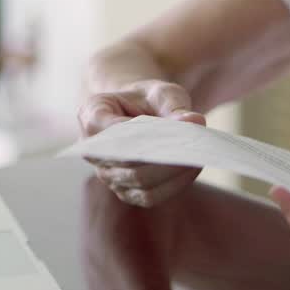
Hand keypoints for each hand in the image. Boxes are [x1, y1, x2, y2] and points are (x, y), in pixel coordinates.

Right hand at [78, 80, 206, 206]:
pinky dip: (174, 184)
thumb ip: (174, 105)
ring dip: (173, 172)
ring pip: (142, 184)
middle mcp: (94, 152)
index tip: (177, 126)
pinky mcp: (126, 192)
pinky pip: (150, 196)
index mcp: (92, 116)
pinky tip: (193, 168)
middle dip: (166, 157)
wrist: (136, 112)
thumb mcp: (161, 92)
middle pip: (130, 164)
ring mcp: (108, 175)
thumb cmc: (146, 100)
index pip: (114, 131)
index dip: (145, 133)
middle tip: (196, 145)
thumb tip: (194, 123)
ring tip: (198, 156)